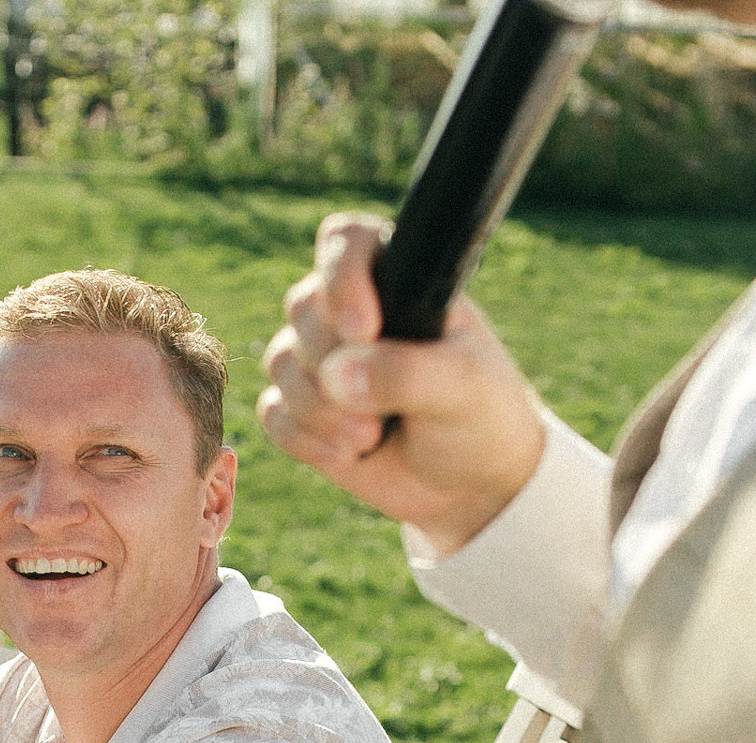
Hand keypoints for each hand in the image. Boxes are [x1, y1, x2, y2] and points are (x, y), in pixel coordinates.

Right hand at [260, 212, 548, 553]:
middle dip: (332, 363)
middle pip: (303, 307)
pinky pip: (274, 413)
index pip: (346, 241)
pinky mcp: (305, 411)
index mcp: (399, 282)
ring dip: (320, 408)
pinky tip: (348, 455)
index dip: (340, 276)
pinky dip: (305, 437)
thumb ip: (406, 372)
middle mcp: (354, 311)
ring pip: (282, 362)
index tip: (362, 330)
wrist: (472, 487)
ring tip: (370, 437)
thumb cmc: (481, 418)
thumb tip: (336, 376)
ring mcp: (325, 361)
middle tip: (382, 408)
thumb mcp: (464, 388)